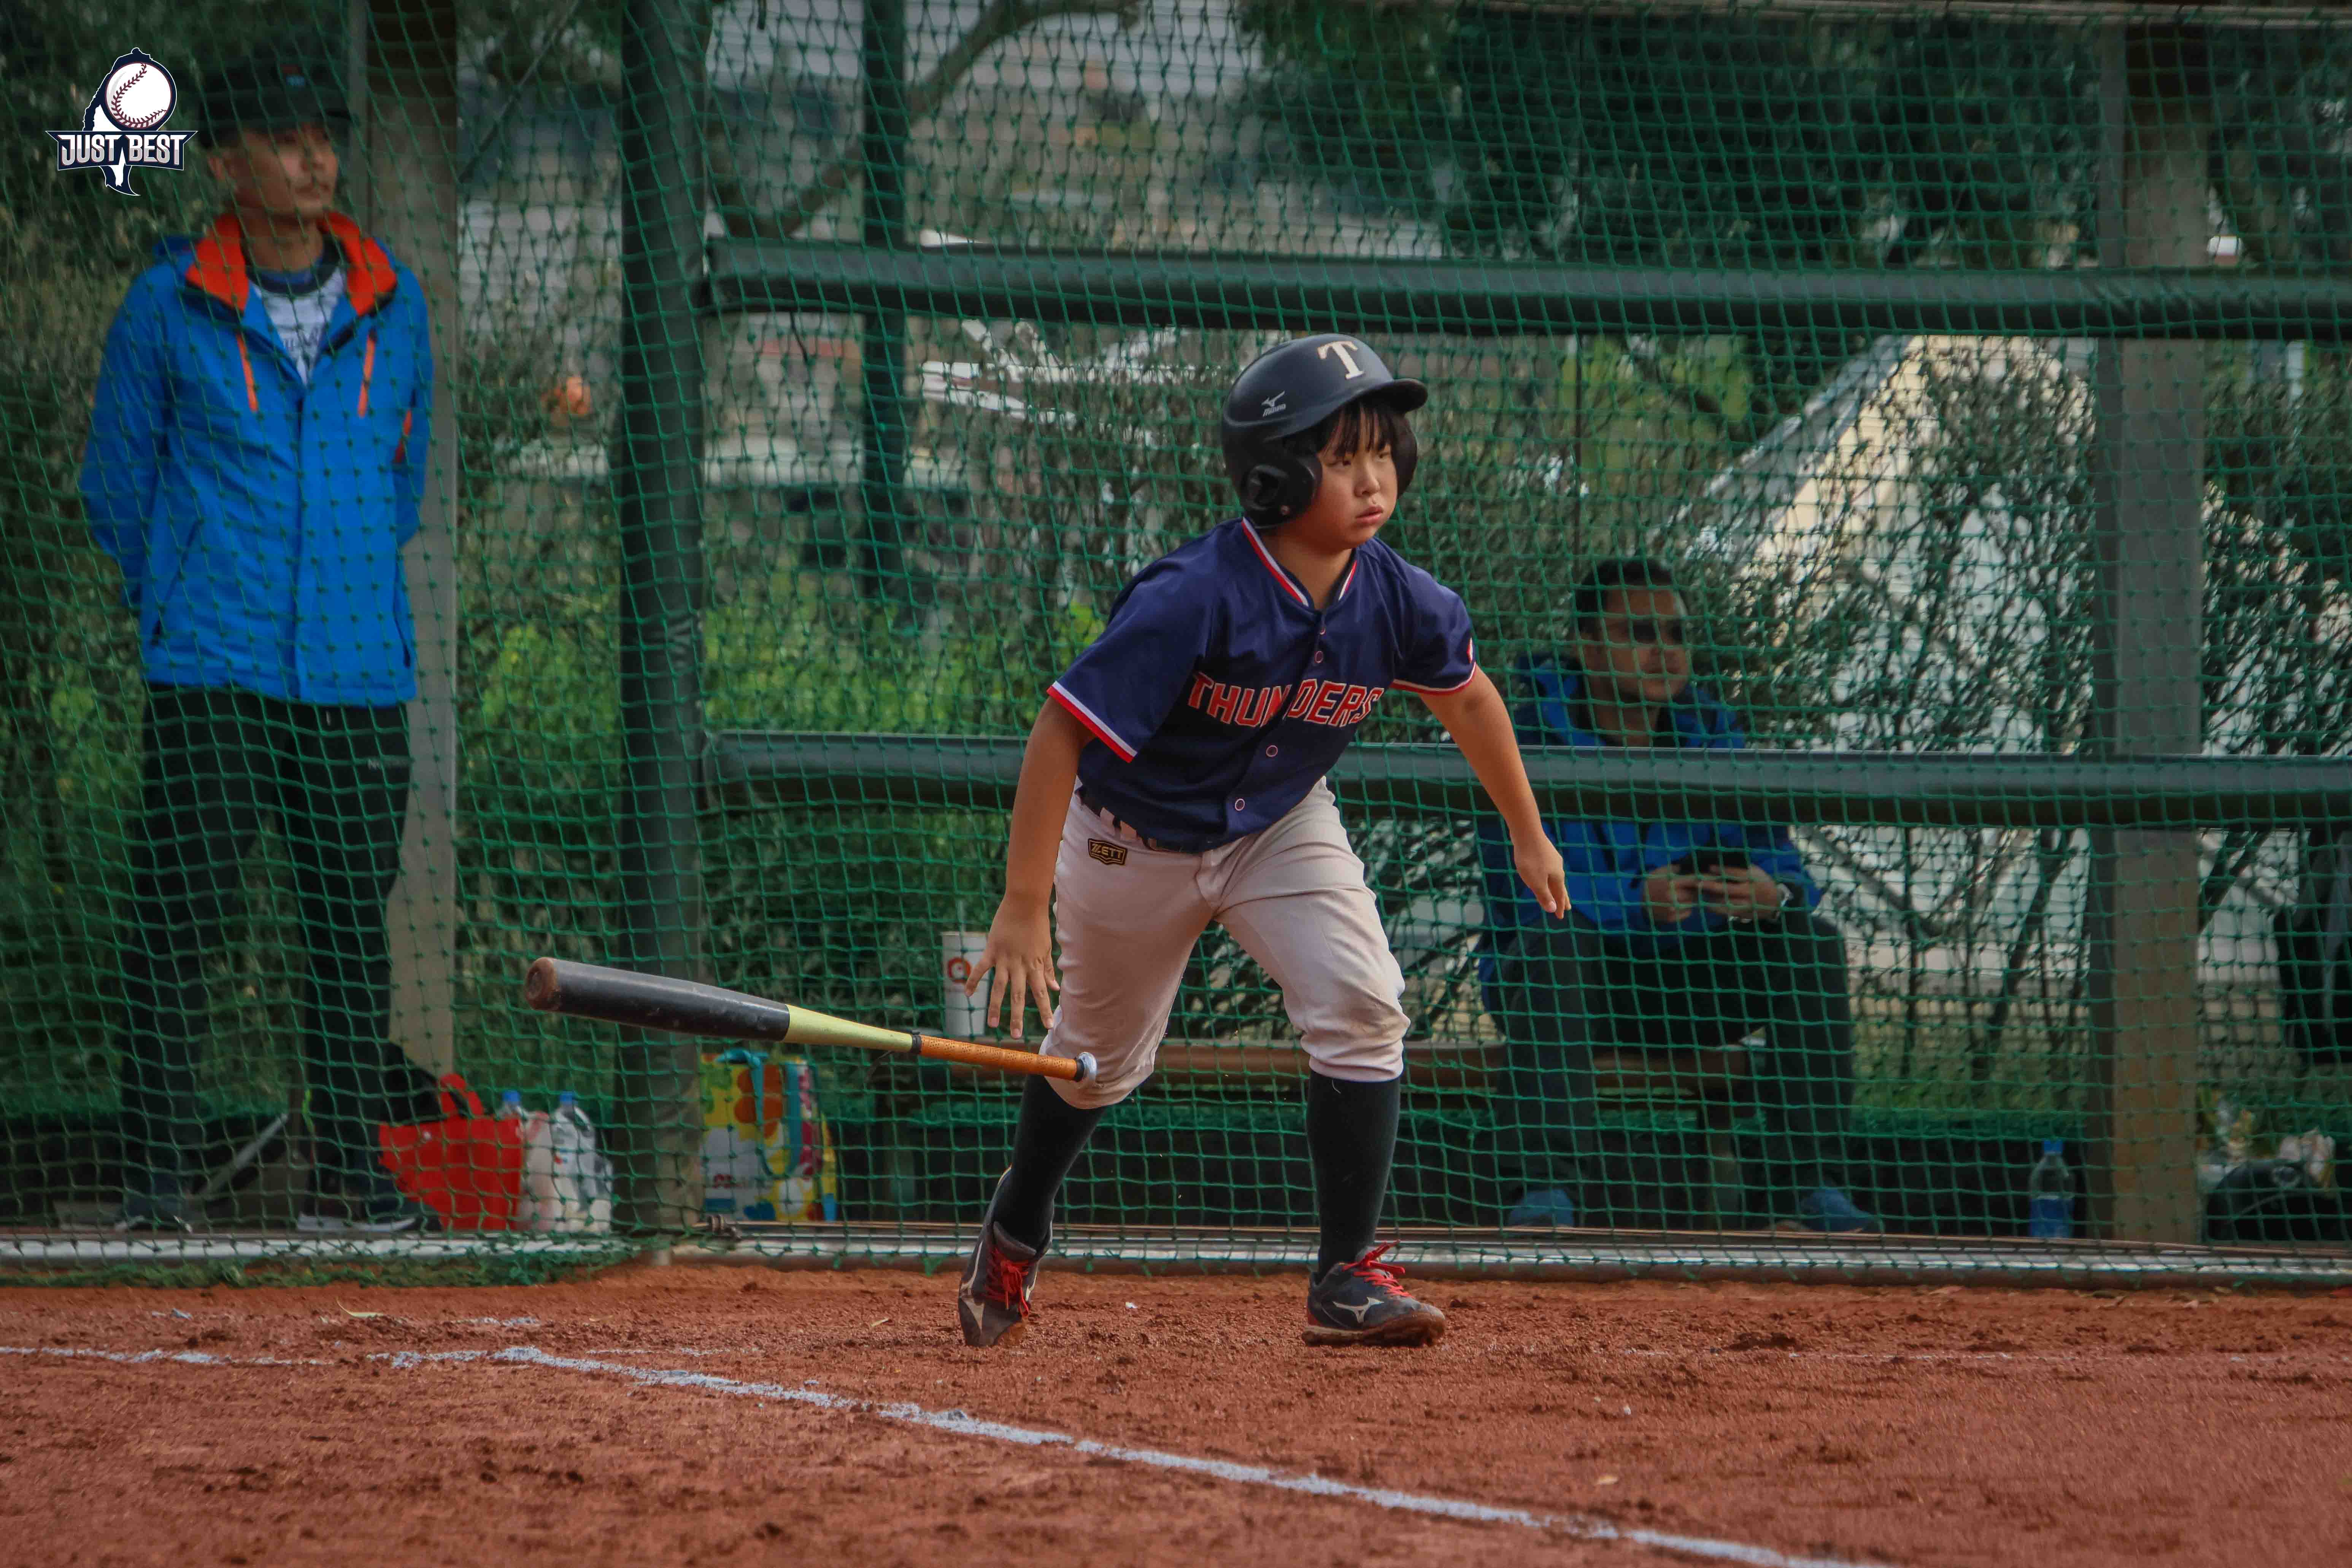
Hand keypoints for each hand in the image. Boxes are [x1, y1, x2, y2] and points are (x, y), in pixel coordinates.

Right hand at [967, 896, 1058, 1039]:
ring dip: (995, 1007)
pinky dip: (972, 980)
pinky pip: (980, 968)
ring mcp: (1004, 958)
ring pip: (999, 987)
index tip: (1048, 1027)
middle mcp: (1020, 965)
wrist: (1024, 902)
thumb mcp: (1045, 948)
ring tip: (991, 1024)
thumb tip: (1055, 988)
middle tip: (1016, 1035)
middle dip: (1018, 1016)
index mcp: (1035, 965)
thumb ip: (1047, 969)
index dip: (1045, 1010)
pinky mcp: (992, 950)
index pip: (1042, 993)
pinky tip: (967, 994)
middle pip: (1019, 995)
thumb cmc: (1038, 925)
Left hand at [1515, 834, 1568, 919]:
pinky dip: (1549, 877)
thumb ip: (1544, 895)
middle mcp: (1558, 867)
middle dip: (1562, 898)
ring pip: (1555, 877)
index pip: (1560, 896)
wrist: (1527, 832)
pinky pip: (1549, 869)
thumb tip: (1553, 909)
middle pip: (1560, 886)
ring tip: (1556, 892)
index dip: (1559, 907)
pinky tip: (1545, 873)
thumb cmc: (1530, 859)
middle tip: (1568, 907)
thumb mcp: (1536, 882)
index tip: (1560, 917)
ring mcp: (1552, 858)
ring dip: (1556, 887)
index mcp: (1557, 877)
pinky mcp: (1544, 851)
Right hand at [1642, 869, 1706, 924]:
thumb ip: (1674, 869)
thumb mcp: (1659, 871)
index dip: (1705, 878)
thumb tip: (1689, 867)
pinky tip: (1677, 905)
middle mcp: (1673, 896)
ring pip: (1692, 903)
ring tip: (1681, 896)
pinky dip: (1686, 908)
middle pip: (1694, 893)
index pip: (1694, 880)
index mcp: (1671, 883)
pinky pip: (1687, 912)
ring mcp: (1672, 909)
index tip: (1712, 877)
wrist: (1637, 903)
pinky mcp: (1671, 918)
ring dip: (1690, 899)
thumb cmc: (1650, 884)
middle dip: (1695, 890)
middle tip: (1690, 888)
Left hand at [1700, 865, 1787, 922]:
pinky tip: (1707, 905)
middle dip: (1711, 885)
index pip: (1736, 873)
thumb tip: (1720, 863)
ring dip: (1711, 898)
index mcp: (1753, 878)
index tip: (1709, 867)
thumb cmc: (1761, 882)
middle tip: (1698, 882)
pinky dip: (1716, 908)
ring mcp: (1746, 904)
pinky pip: (1728, 912)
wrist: (1775, 902)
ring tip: (1699, 893)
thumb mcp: (1756, 871)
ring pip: (1725, 902)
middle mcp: (1749, 891)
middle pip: (1728, 889)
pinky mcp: (1744, 913)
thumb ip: (1740, 869)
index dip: (1722, 870)